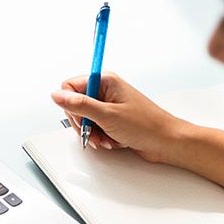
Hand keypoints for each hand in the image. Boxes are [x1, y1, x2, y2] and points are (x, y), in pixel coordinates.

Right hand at [51, 72, 188, 162]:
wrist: (167, 142)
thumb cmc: (146, 125)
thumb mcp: (108, 115)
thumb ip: (79, 105)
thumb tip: (56, 95)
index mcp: (105, 81)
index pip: (70, 86)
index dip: (71, 105)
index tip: (82, 117)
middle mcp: (106, 91)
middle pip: (75, 105)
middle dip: (83, 123)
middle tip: (94, 130)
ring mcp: (108, 106)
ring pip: (84, 119)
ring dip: (92, 133)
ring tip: (106, 138)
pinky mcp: (112, 119)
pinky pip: (95, 127)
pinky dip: (100, 137)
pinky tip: (112, 141)